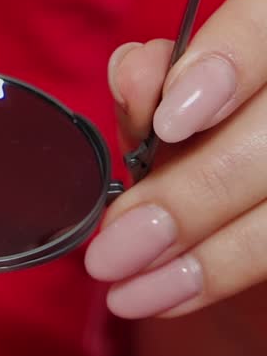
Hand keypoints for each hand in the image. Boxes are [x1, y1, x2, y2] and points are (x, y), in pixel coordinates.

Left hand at [85, 0, 266, 324]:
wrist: (241, 161)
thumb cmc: (214, 108)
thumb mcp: (186, 74)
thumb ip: (164, 70)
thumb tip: (137, 76)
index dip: (231, 60)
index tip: (171, 118)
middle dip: (191, 194)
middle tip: (114, 241)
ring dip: (207, 255)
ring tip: (128, 287)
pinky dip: (224, 271)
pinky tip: (166, 294)